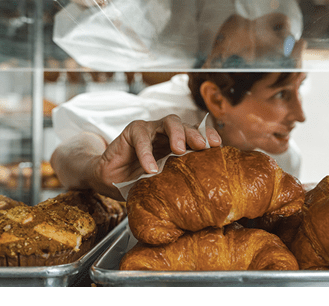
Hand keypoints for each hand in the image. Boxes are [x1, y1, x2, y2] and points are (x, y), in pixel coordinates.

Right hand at [92, 114, 221, 190]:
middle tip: (201, 146)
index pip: (198, 134)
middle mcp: (168, 134)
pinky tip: (150, 168)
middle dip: (196, 134)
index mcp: (180, 144)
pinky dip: (147, 153)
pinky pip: (142, 137)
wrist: (111, 180)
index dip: (208, 136)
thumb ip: (178, 184)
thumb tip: (203, 206)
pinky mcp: (133, 131)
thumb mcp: (163, 183)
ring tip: (179, 150)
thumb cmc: (140, 181)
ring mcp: (151, 130)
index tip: (218, 145)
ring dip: (177, 134)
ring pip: (169, 122)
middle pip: (187, 125)